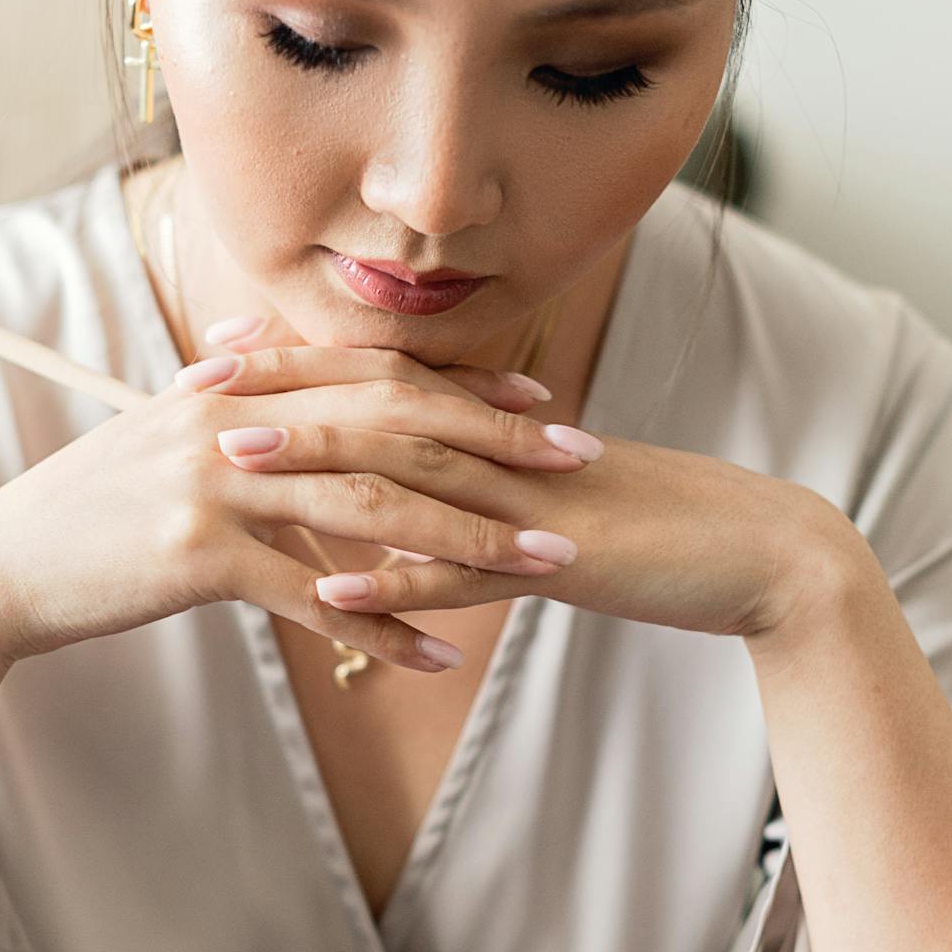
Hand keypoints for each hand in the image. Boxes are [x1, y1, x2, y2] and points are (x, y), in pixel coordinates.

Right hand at [0, 330, 579, 671]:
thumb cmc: (87, 510)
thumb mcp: (157, 434)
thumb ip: (224, 390)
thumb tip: (265, 357)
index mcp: (238, 384)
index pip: (375, 373)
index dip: (464, 386)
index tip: (541, 401)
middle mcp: (236, 417)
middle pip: (393, 424)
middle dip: (496, 445)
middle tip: (578, 466)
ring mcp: (216, 482)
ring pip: (371, 507)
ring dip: (468, 538)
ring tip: (543, 564)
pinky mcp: (196, 554)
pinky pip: (313, 595)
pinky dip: (383, 629)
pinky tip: (440, 658)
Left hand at [191, 338, 855, 649]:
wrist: (762, 554)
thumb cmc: (659, 530)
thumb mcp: (554, 502)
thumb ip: (479, 492)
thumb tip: (405, 502)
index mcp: (500, 426)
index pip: (383, 378)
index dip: (298, 364)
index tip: (219, 356)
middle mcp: (505, 446)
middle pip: (375, 406)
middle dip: (278, 394)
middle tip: (189, 388)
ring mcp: (529, 501)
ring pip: (408, 475)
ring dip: (314, 468)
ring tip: (228, 468)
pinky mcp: (560, 563)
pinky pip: (465, 573)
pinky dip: (393, 583)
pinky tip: (327, 596)